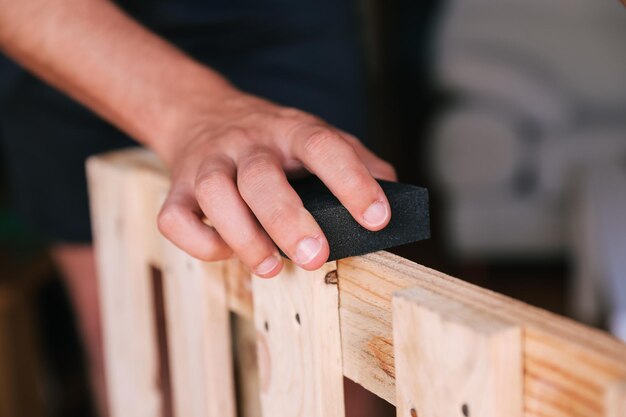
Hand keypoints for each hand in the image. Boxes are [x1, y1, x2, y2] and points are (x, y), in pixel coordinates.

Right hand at [157, 89, 396, 277]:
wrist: (201, 114)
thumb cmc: (270, 139)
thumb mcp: (315, 136)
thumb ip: (357, 162)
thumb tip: (395, 198)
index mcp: (290, 130)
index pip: (324, 146)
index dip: (352, 182)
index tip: (377, 218)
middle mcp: (247, 143)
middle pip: (261, 176)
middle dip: (288, 220)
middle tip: (315, 257)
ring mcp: (207, 164)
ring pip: (215, 195)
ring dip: (244, 238)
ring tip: (272, 266)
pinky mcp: (177, 189)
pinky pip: (176, 219)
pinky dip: (201, 244)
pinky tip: (228, 252)